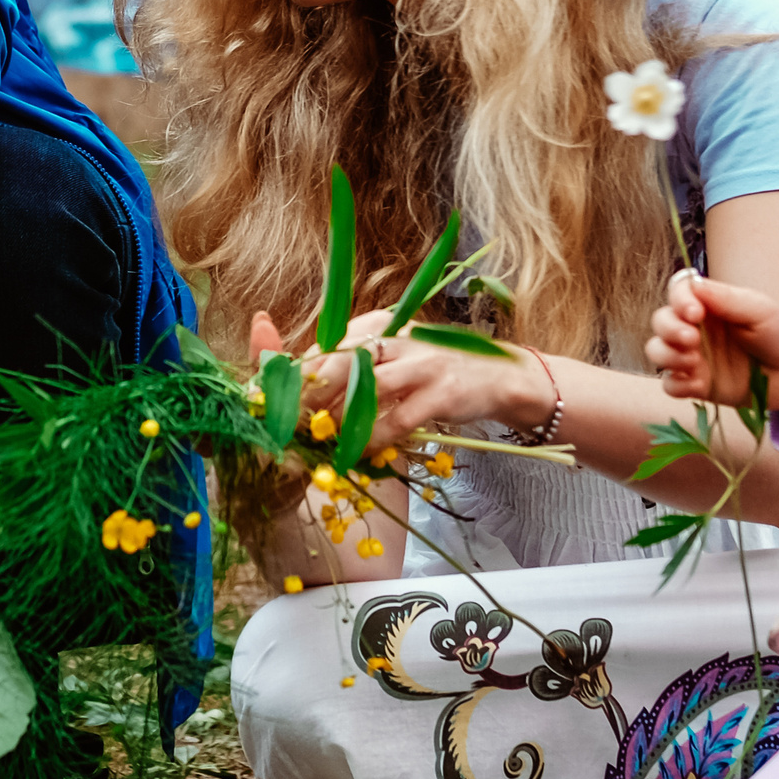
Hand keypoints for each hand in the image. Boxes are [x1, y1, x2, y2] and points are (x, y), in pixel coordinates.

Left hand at [289, 308, 548, 450]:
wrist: (499, 376)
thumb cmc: (435, 370)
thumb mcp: (394, 356)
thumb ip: (357, 366)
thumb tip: (307, 386)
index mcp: (379, 326)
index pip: (327, 345)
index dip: (299, 374)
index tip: (279, 400)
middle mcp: (397, 338)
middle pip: (339, 361)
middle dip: (310, 395)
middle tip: (292, 424)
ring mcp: (420, 363)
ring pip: (366, 389)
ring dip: (339, 419)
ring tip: (322, 440)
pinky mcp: (440, 392)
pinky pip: (397, 419)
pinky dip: (374, 438)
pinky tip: (361, 453)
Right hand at [646, 272, 778, 423]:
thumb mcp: (759, 310)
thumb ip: (725, 298)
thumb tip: (692, 284)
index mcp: (709, 305)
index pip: (677, 293)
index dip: (678, 300)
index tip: (696, 314)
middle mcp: (696, 328)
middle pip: (661, 321)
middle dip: (669, 329)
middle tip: (692, 340)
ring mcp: (694, 357)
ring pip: (657, 351)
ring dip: (668, 355)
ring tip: (694, 362)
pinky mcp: (697, 385)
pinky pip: (670, 384)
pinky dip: (675, 383)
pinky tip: (696, 383)